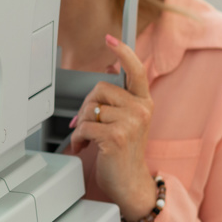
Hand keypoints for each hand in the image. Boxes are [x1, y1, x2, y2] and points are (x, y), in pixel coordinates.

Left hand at [69, 34, 157, 221]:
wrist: (130, 184)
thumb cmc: (123, 153)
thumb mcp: (126, 122)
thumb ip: (116, 102)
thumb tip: (100, 82)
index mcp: (143, 102)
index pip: (136, 71)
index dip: (123, 52)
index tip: (110, 38)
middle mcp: (141, 110)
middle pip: (100, 89)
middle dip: (87, 106)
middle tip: (87, 123)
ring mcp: (131, 123)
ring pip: (90, 109)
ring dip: (82, 125)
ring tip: (88, 138)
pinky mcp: (117, 137)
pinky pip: (85, 127)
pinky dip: (78, 138)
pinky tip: (83, 147)